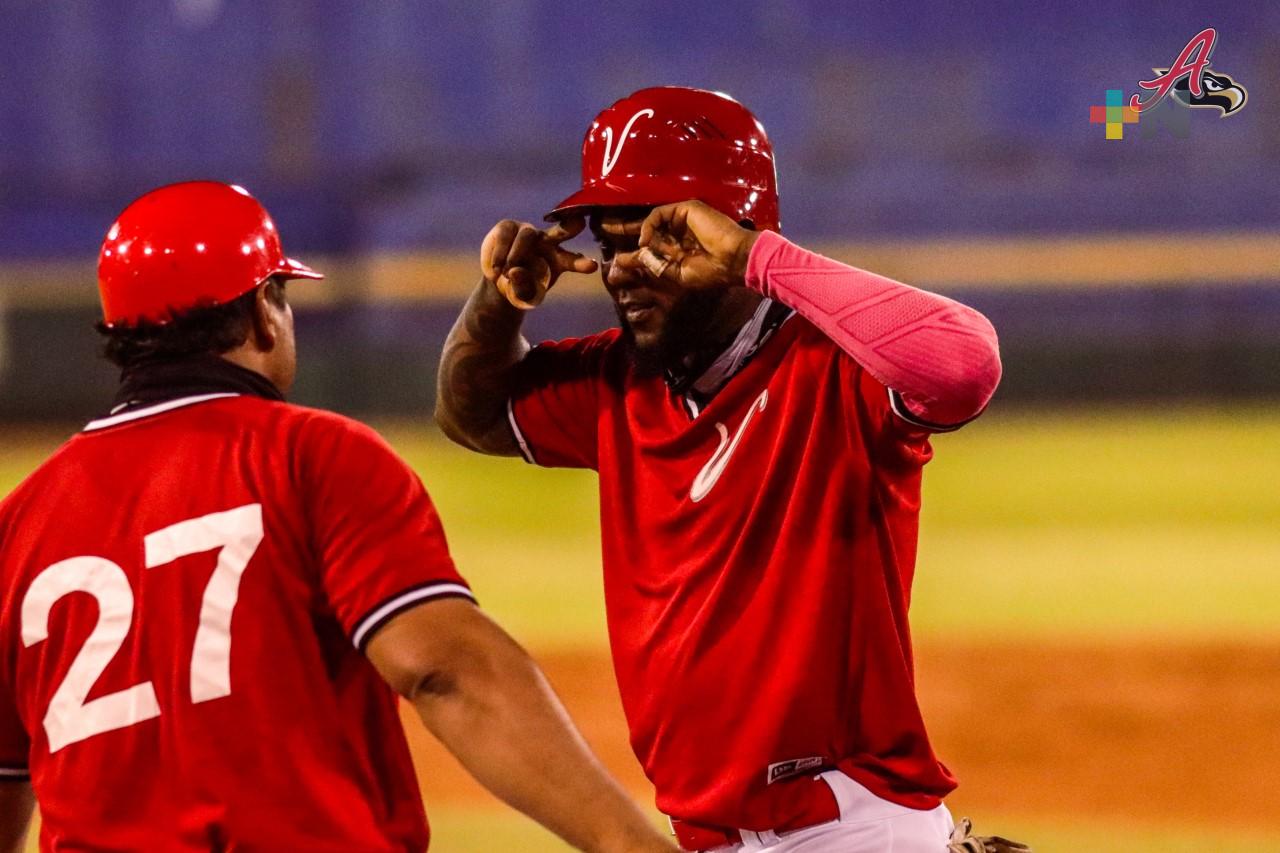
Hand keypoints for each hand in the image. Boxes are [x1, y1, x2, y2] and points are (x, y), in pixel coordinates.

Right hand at [481, 216, 598, 308]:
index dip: (582, 263)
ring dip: (515, 255)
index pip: (573, 260)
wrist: (497, 278)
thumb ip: (522, 286)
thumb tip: (514, 271)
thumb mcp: (522, 294)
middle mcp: (548, 242)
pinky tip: (495, 270)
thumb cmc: (517, 287)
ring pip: (527, 237)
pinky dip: (498, 255)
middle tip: (580, 224)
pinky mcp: (508, 227)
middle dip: (570, 227)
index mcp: (559, 260)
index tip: (593, 266)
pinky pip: (505, 236)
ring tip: (504, 273)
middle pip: (562, 231)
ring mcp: (527, 232)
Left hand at [613, 200, 760, 289]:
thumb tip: (627, 259)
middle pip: (643, 228)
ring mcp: (680, 219)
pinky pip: (658, 214)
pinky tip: (644, 240)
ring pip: (647, 219)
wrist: (734, 261)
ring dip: (628, 225)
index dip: (629, 249)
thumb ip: (654, 265)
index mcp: (676, 248)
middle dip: (621, 229)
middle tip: (600, 228)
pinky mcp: (685, 209)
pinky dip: (648, 226)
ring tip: (608, 229)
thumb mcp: (677, 274)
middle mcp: (676, 232)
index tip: (611, 255)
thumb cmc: (712, 272)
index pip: (648, 245)